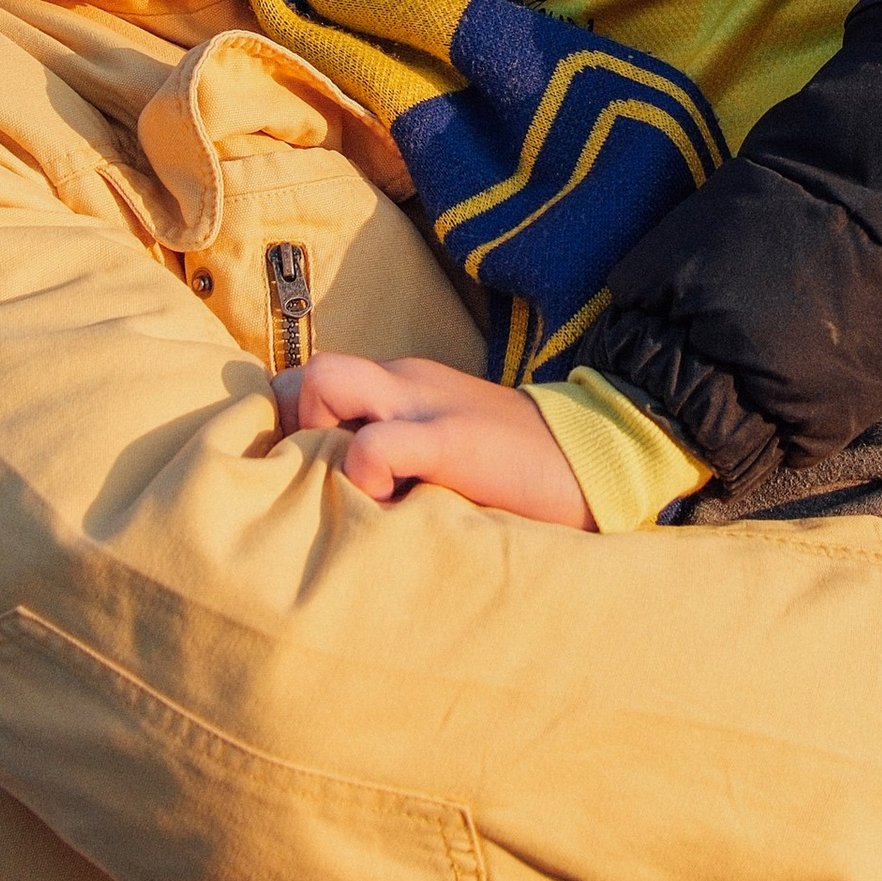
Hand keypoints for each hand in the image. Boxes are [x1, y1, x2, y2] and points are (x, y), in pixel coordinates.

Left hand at [273, 352, 593, 528]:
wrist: (596, 455)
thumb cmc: (513, 469)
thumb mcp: (443, 449)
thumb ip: (396, 453)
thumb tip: (332, 496)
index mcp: (399, 384)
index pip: (306, 379)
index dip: (284, 426)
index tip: (293, 478)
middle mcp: (401, 381)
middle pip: (307, 372)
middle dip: (287, 429)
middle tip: (312, 487)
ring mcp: (424, 405)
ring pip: (327, 383)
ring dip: (315, 439)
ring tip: (341, 490)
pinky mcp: (451, 439)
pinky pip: (378, 445)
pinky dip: (363, 474)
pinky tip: (385, 508)